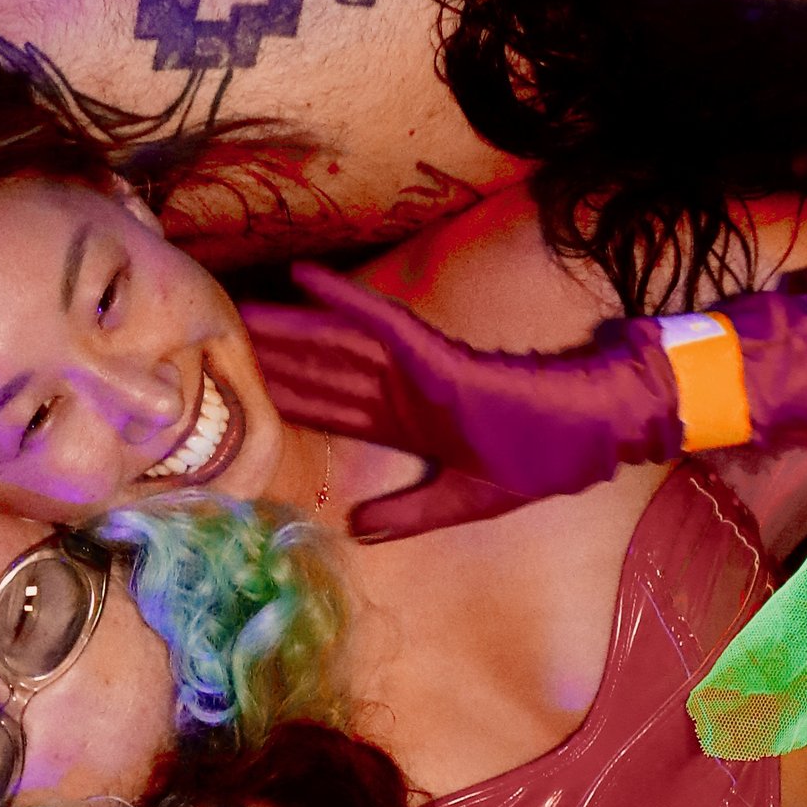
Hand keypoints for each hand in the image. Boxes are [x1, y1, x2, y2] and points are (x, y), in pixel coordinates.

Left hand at [246, 270, 669, 532]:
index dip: (288, 396)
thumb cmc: (537, 462)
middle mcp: (401, 392)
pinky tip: (304, 277)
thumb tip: (356, 529)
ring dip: (291, 326)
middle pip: (323, 371)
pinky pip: (380, 322)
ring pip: (338, 345)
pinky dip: (342, 300)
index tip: (242, 387)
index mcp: (406, 425)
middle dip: (274, 356)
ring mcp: (416, 371)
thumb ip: (410, 514)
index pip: (332, 408)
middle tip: (219, 334)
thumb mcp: (463, 501)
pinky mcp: (436, 356)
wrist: (587, 437)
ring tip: (242, 309)